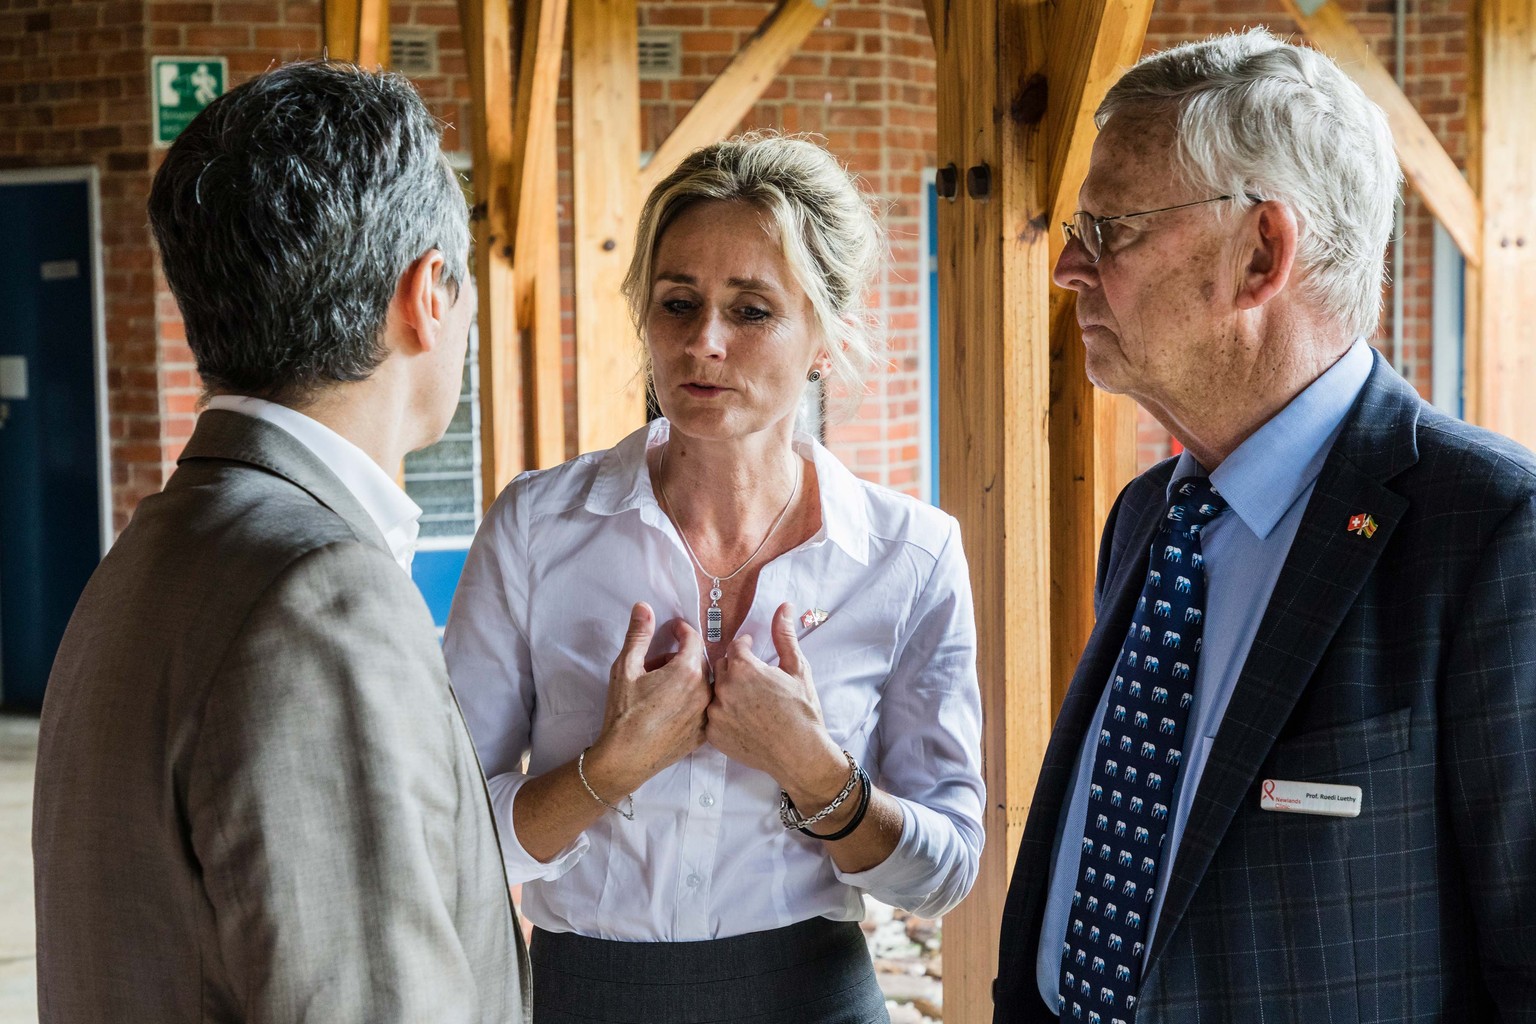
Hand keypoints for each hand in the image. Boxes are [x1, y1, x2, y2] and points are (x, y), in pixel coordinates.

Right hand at [590, 603, 710, 792]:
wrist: (626, 758)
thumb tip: (643, 607)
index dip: (681, 630)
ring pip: (703, 684)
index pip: (692, 639)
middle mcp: (704, 691)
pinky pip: (703, 707)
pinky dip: (690, 701)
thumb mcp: (625, 668)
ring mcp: (706, 714)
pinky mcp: (704, 733)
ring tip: (660, 686)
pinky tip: (669, 707)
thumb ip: (638, 635)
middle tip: (656, 663)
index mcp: (687, 671)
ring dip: (686, 678)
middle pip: (698, 660)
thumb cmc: (623, 712)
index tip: (672, 629)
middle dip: (679, 655)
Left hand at [707, 603, 844, 794]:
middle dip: (736, 668)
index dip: (746, 648)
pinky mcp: (713, 733)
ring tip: (748, 701)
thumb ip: (784, 636)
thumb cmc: (802, 711)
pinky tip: (742, 719)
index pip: (735, 647)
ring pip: (715, 691)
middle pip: (721, 666)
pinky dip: (724, 714)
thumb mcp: (797, 668)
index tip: (753, 652)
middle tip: (753, 680)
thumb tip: (784, 607)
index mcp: (743, 667)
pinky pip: (712, 715)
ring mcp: (716, 712)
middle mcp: (724, 688)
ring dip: (727, 691)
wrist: (800, 753)